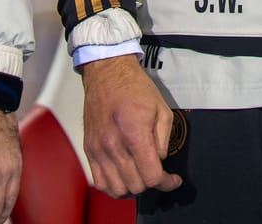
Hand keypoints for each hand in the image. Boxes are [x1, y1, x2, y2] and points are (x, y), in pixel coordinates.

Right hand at [80, 55, 181, 197]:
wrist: (107, 73)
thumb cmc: (133, 87)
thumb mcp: (161, 109)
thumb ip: (164, 140)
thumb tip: (160, 160)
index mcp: (134, 134)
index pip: (151, 176)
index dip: (166, 182)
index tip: (172, 180)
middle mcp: (113, 145)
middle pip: (135, 186)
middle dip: (151, 183)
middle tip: (157, 172)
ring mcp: (98, 149)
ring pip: (116, 189)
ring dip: (132, 187)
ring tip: (140, 175)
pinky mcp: (89, 149)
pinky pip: (99, 181)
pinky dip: (113, 186)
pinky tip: (123, 177)